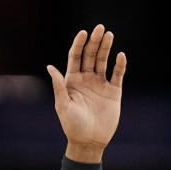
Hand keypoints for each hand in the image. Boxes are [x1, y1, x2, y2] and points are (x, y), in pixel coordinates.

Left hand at [46, 24, 126, 162]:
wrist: (89, 141)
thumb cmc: (72, 125)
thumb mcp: (63, 105)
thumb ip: (59, 86)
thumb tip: (50, 67)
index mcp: (71, 81)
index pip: (75, 58)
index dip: (79, 45)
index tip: (83, 33)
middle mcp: (86, 80)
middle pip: (90, 56)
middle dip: (95, 42)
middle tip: (100, 28)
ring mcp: (100, 84)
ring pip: (104, 61)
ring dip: (106, 48)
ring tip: (109, 35)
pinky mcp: (113, 91)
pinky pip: (117, 74)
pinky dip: (119, 65)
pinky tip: (120, 55)